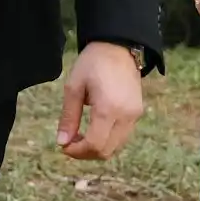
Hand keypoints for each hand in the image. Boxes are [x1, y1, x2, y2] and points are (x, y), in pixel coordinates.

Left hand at [56, 40, 143, 160]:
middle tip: (69, 143)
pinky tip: (93, 130)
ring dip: (96, 148)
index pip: (95, 144)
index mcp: (108, 108)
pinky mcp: (137, 113)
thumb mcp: (73, 87)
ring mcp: (134, 115)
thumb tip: (62, 142)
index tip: (63, 146)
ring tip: (79, 136)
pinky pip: (122, 137)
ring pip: (115, 147)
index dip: (77, 152)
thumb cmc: (92, 63)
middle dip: (85, 153)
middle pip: (106, 151)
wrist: (118, 47)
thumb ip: (68, 117)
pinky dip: (107, 140)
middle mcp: (126, 116)